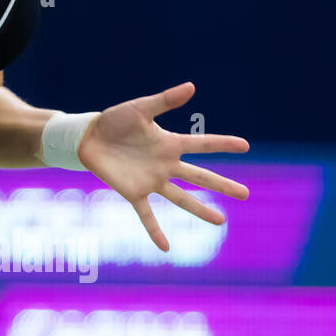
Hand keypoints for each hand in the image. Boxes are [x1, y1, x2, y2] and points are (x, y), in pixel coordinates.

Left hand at [76, 81, 249, 251]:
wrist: (89, 137)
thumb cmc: (115, 121)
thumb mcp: (140, 108)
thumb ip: (164, 101)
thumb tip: (192, 87)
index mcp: (170, 143)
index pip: (202, 144)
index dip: (223, 143)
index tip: (245, 145)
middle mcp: (166, 164)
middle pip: (199, 176)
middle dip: (222, 184)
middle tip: (246, 194)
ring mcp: (152, 180)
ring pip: (181, 198)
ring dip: (200, 209)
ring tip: (221, 221)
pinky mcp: (134, 192)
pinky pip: (147, 214)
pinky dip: (155, 230)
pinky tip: (165, 247)